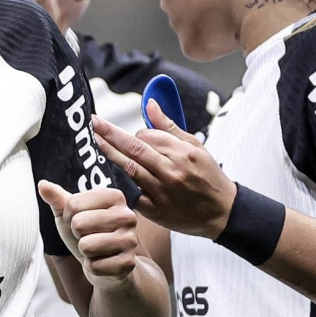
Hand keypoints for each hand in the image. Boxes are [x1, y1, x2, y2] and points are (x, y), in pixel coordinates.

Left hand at [38, 180, 138, 288]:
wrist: (106, 264)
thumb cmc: (86, 232)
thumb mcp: (70, 213)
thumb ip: (56, 197)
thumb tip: (42, 184)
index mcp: (114, 196)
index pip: (73, 204)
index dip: (69, 217)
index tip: (81, 220)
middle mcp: (127, 215)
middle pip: (79, 223)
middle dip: (77, 234)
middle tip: (89, 236)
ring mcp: (130, 240)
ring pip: (86, 246)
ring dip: (84, 251)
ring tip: (95, 249)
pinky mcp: (129, 264)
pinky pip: (94, 266)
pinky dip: (92, 267)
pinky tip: (102, 262)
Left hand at [92, 102, 236, 238]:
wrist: (224, 212)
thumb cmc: (208, 175)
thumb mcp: (195, 146)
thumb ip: (168, 126)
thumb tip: (150, 103)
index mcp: (182, 153)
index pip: (148, 136)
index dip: (136, 134)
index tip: (135, 135)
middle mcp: (172, 171)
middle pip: (134, 148)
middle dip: (110, 133)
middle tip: (92, 121)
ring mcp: (162, 192)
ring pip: (130, 168)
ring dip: (110, 153)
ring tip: (95, 140)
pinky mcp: (156, 210)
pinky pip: (131, 193)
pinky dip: (119, 182)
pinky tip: (105, 172)